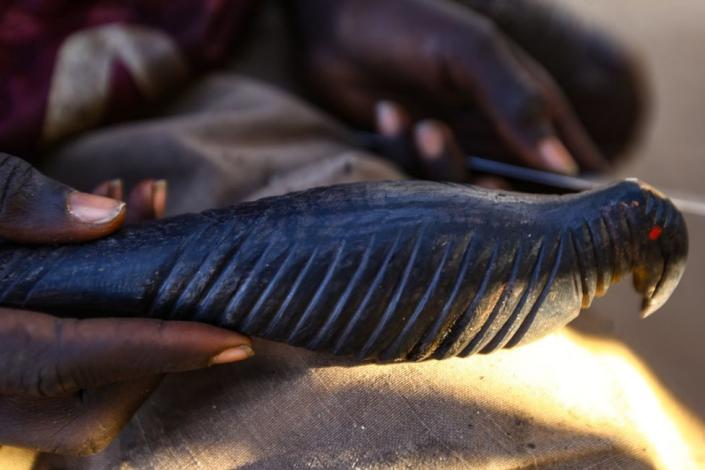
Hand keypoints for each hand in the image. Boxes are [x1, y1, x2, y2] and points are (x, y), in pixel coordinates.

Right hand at [0, 154, 253, 454]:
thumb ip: (10, 203)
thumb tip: (113, 217)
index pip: (72, 360)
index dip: (159, 351)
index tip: (231, 341)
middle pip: (83, 412)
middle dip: (154, 357)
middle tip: (181, 272)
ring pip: (69, 415)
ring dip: (128, 344)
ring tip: (140, 232)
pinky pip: (45, 394)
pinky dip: (93, 343)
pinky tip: (99, 255)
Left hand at [286, 0, 643, 176]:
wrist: (335, 21)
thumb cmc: (411, 22)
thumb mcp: (473, 52)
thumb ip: (519, 104)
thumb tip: (565, 167)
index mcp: (531, 109)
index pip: (573, 169)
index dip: (572, 199)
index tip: (553, 214)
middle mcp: (496, 137)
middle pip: (514, 197)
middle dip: (493, 193)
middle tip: (476, 172)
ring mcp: (453, 150)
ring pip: (461, 194)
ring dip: (438, 164)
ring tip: (421, 123)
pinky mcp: (412, 161)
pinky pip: (415, 182)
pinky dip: (400, 152)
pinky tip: (387, 111)